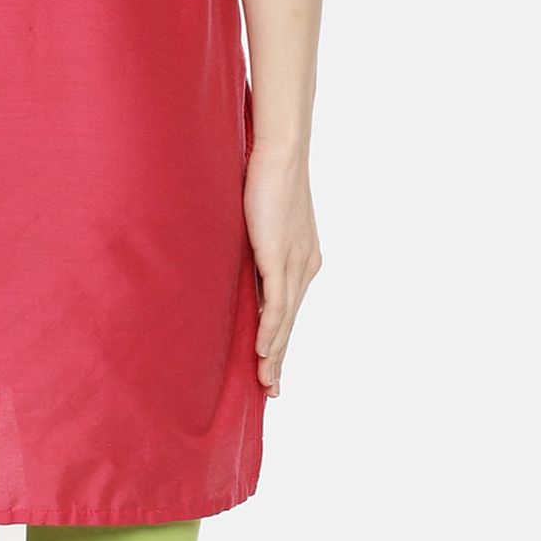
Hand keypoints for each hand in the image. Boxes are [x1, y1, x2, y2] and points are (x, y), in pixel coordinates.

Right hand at [243, 146, 321, 396]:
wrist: (280, 150)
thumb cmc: (267, 176)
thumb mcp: (260, 222)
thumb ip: (254, 249)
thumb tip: (236, 267)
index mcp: (302, 260)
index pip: (289, 311)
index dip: (280, 342)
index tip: (272, 369)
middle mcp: (305, 267)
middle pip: (290, 324)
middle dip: (280, 360)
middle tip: (271, 391)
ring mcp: (296, 264)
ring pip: (285, 321)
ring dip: (274, 355)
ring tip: (265, 383)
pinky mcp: (282, 258)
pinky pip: (276, 305)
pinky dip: (269, 331)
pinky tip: (261, 353)